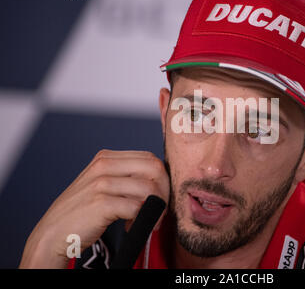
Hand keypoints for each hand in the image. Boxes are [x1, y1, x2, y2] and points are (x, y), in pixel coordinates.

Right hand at [19, 150, 169, 267]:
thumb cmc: (82, 212)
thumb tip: (160, 181)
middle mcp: (104, 165)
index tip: (159, 198)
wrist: (53, 234)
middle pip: (155, 168)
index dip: (162, 179)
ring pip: (150, 189)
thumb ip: (125, 177)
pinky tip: (132, 227)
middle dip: (164, 191)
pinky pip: (138, 208)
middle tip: (160, 211)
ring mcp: (101, 183)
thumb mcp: (102, 185)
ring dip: (156, 210)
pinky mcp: (101, 203)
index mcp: (106, 158)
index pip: (150, 158)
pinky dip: (143, 220)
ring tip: (146, 222)